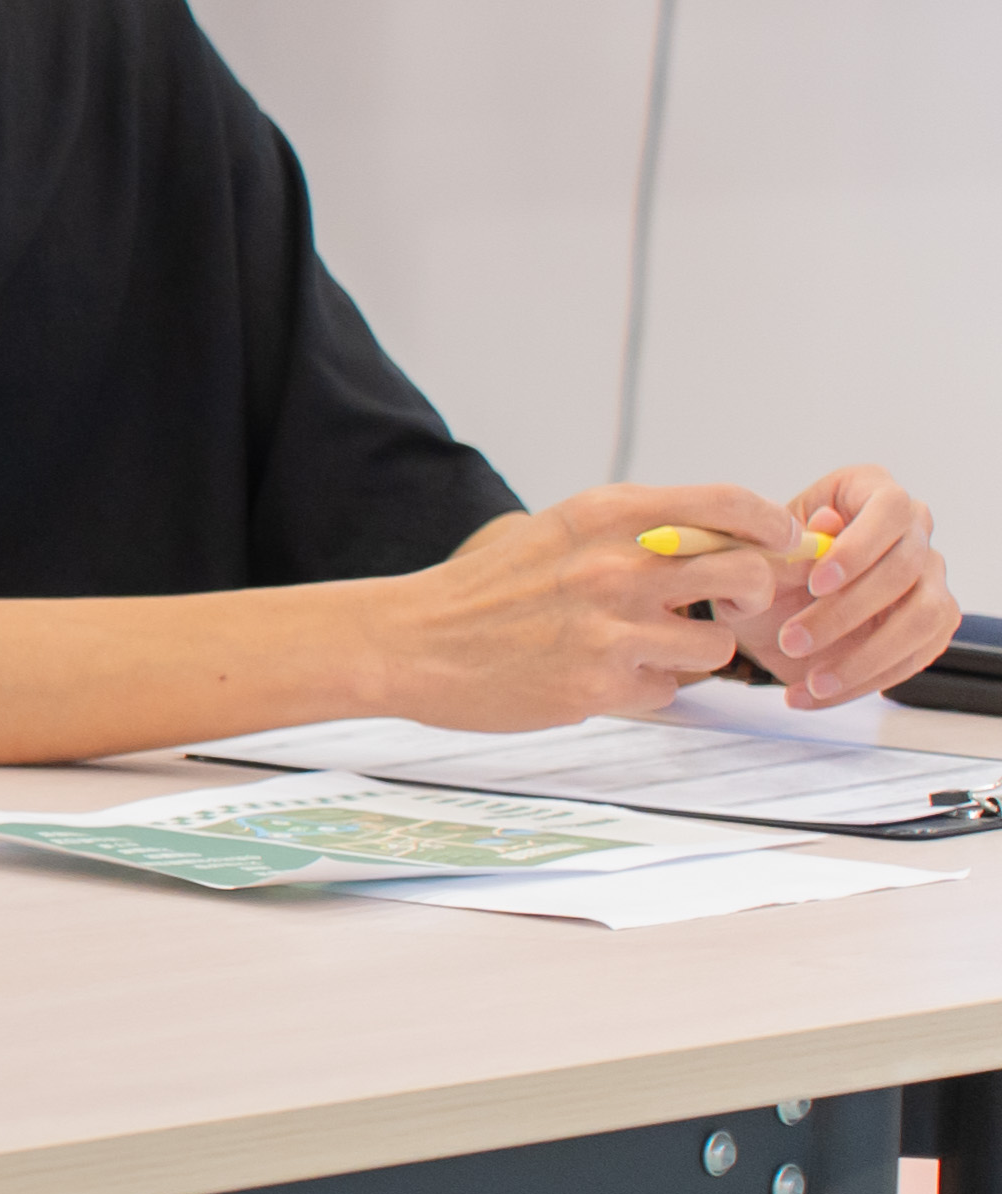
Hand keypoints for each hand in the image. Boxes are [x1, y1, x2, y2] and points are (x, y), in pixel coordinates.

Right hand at [370, 488, 796, 727]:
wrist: (411, 640)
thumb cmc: (488, 588)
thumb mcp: (560, 531)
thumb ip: (636, 531)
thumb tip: (726, 540)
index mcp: (609, 514)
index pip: (729, 504)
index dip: (773, 525)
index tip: (783, 541)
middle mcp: (618, 563)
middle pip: (747, 575)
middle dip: (753, 596)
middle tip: (728, 606)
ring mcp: (612, 625)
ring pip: (717, 645)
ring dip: (695, 652)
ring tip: (645, 649)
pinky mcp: (602, 682)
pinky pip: (667, 689)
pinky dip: (645, 686)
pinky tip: (600, 675)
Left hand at [767, 463, 960, 709]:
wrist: (762, 610)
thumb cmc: (762, 568)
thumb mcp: (754, 553)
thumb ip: (785, 539)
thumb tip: (825, 526)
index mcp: (868, 491)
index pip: (888, 507)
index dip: (857, 546)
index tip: (815, 583)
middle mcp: (912, 529)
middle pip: (904, 568)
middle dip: (846, 612)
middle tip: (792, 640)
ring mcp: (928, 576)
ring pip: (922, 617)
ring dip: (864, 656)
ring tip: (809, 679)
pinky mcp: (932, 623)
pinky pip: (917, 656)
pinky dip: (866, 682)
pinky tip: (815, 693)